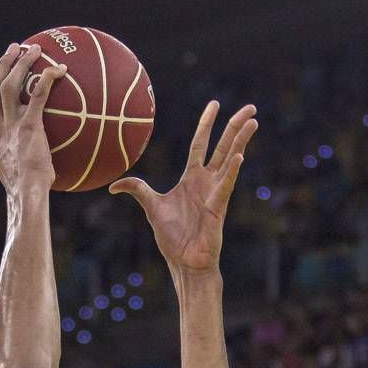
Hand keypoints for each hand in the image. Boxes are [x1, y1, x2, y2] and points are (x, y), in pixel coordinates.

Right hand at [0, 43, 66, 192]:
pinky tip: (58, 70)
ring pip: (9, 85)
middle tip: (14, 49)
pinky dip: (46, 79)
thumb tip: (40, 164)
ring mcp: (10, 126)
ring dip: (20, 63)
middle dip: (2, 65)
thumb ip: (23, 160)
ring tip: (33, 48)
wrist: (26, 195)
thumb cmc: (27, 192)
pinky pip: (37, 96)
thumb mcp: (19, 175)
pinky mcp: (28, 127)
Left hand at [110, 102, 257, 274]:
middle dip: (235, 127)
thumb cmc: (172, 238)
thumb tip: (113, 186)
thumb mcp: (151, 207)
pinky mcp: (218, 207)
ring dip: (241, 142)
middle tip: (250, 108)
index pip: (200, 144)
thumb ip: (138, 190)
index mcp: (191, 178)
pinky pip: (226, 186)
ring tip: (253, 122)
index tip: (215, 104)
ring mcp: (215, 193)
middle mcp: (206, 182)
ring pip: (231, 161)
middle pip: (223, 147)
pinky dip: (232, 171)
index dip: (207, 124)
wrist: (185, 262)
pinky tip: (239, 156)